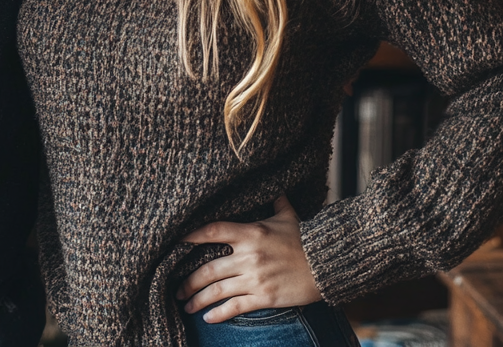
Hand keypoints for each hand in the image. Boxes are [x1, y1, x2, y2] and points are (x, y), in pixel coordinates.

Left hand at [176, 195, 321, 322]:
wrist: (327, 265)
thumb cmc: (304, 239)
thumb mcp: (287, 216)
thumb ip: (275, 201)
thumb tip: (274, 185)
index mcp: (250, 232)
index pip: (212, 230)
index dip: (191, 236)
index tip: (176, 243)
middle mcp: (248, 255)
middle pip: (208, 268)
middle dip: (188, 280)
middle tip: (176, 287)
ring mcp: (255, 278)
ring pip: (218, 290)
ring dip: (197, 299)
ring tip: (184, 304)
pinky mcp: (265, 297)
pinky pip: (236, 306)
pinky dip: (219, 313)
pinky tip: (207, 318)